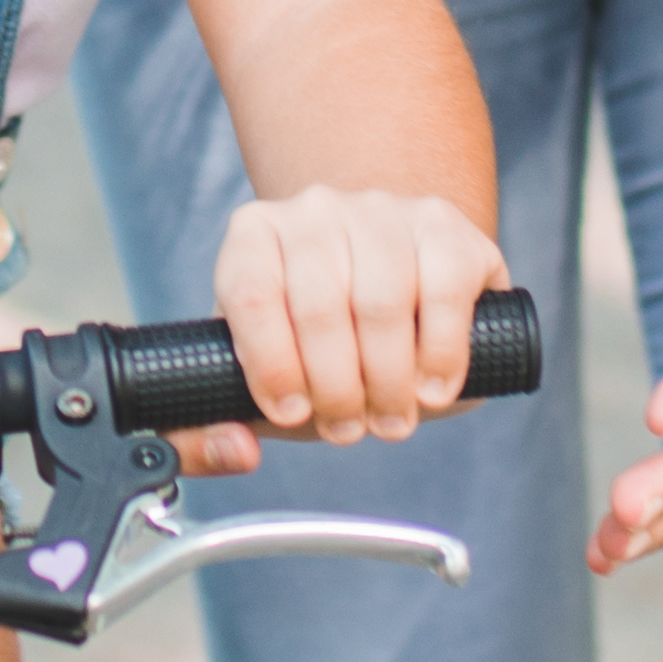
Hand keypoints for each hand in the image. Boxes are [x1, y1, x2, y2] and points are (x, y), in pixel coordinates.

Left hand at [211, 182, 505, 449]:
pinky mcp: (443, 224)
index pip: (250, 294)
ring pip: (381, 302)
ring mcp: (382, 210)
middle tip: (348, 430)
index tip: (292, 414)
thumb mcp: (264, 379)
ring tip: (391, 420)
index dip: (271, 364)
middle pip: (318, 305)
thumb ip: (218, 426)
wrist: (395, 291)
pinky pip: (443, 291)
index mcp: (255, 236)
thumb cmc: (318, 344)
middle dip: (336, 388)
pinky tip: (431, 390)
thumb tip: (236, 451)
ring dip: (388, 381)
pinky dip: (440, 354)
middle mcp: (314, 210)